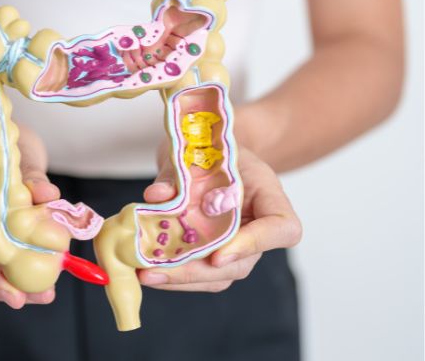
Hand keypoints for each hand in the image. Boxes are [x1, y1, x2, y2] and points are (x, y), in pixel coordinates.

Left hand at [138, 147, 302, 291]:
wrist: (211, 150)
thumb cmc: (212, 147)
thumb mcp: (197, 149)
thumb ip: (178, 173)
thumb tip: (156, 196)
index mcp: (269, 195)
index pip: (282, 228)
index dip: (255, 244)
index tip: (218, 254)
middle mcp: (258, 227)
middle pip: (242, 263)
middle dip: (197, 272)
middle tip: (158, 271)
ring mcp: (238, 245)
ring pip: (219, 275)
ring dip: (180, 280)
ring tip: (145, 275)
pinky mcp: (215, 253)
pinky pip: (200, 273)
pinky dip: (173, 275)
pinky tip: (146, 271)